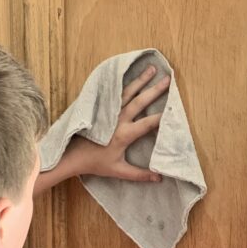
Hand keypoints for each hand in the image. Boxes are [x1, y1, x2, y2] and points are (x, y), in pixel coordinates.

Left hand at [32, 66, 170, 197]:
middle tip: (168, 78)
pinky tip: (127, 73)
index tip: (175, 108)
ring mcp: (108, 111)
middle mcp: (117, 119)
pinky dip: (122, 82)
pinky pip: (113, 93)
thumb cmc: (95, 163)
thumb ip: (140, 174)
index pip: (148, 123)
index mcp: (124, 134)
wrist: (71, 155)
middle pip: (140, 101)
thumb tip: (159, 178)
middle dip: (155, 89)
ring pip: (127, 92)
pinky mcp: (100, 108)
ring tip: (151, 68)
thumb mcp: (118, 171)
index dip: (163, 116)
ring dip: (140, 80)